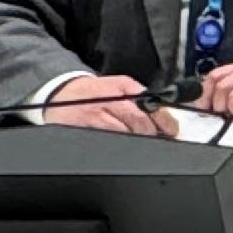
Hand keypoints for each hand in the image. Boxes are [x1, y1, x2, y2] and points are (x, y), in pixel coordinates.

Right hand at [44, 74, 172, 136]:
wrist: (60, 93)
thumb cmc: (94, 92)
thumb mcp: (118, 85)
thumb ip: (140, 97)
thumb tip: (164, 114)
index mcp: (123, 86)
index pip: (150, 104)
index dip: (164, 119)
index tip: (172, 129)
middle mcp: (111, 99)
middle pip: (140, 121)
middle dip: (153, 133)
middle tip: (160, 139)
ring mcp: (97, 115)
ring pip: (126, 133)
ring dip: (138, 140)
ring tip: (142, 143)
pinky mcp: (85, 129)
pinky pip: (108, 140)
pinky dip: (119, 146)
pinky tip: (123, 147)